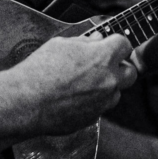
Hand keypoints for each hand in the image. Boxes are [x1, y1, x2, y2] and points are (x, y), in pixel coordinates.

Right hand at [11, 33, 137, 136]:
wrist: (26, 101)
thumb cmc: (39, 71)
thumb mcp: (60, 44)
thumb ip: (84, 42)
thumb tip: (96, 40)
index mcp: (102, 57)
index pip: (124, 44)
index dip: (115, 43)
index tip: (108, 44)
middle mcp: (109, 80)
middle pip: (131, 72)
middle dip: (120, 67)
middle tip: (104, 65)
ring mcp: (102, 102)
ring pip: (116, 93)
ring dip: (106, 87)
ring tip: (83, 83)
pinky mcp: (93, 118)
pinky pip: (100, 107)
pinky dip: (92, 102)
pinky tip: (73, 97)